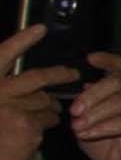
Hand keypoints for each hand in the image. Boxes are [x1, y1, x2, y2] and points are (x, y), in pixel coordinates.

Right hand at [0, 27, 75, 159]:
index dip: (22, 41)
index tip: (41, 28)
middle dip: (58, 75)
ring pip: (46, 101)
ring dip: (50, 107)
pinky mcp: (27, 126)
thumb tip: (35, 82)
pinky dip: (47, 123)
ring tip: (43, 116)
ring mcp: (13, 108)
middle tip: (73, 74)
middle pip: (36, 77)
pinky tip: (35, 131)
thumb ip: (8, 89)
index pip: (3, 55)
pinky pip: (49, 119)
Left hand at [67, 52, 120, 159]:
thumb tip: (83, 87)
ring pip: (119, 101)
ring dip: (94, 114)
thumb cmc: (105, 144)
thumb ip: (85, 104)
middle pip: (117, 82)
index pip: (119, 68)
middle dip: (91, 96)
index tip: (90, 59)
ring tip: (77, 127)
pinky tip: (88, 134)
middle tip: (74, 111)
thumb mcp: (87, 120)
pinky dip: (102, 127)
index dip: (107, 60)